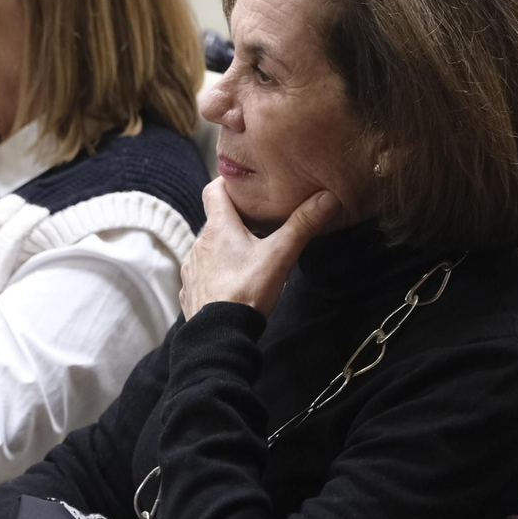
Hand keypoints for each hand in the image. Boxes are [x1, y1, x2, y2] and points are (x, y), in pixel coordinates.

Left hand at [179, 180, 341, 319]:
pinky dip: (218, 272)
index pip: (213, 190)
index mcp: (218, 227)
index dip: (227, 182)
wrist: (219, 336)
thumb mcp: (279, 256)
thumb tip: (327, 198)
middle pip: (216, 220)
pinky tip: (234, 283)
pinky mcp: (191, 291)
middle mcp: (200, 243)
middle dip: (236, 220)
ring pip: (210, 247)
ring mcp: (192, 268)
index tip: (245, 184)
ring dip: (227, 248)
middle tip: (261, 222)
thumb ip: (302, 225)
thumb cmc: (247, 291)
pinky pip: (204, 272)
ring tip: (250, 255)